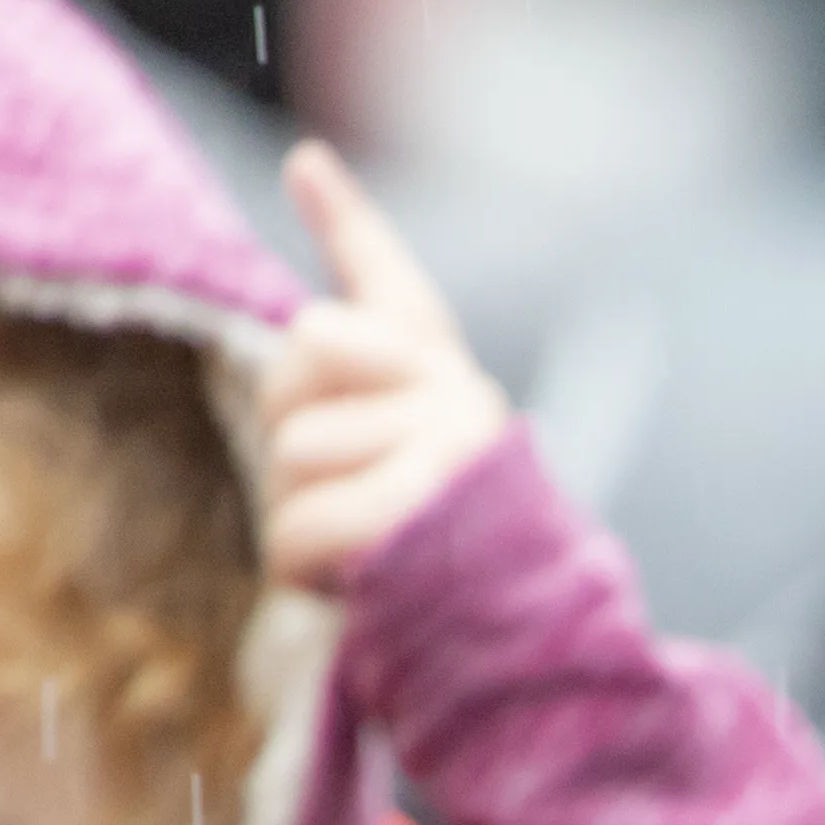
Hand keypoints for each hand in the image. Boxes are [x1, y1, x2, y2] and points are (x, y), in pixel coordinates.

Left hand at [261, 144, 517, 594]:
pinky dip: (305, 570)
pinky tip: (357, 586)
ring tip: (362, 558)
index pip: (390, 285)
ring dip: (300, 522)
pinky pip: (300, 523)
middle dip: (292, 436)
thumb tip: (308, 291)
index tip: (305, 163)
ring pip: (294, 450)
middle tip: (347, 502)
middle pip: (303, 352)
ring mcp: (448, 443)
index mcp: (451, 386)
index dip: (344, 219)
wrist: (533, 662)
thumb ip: (359, 408)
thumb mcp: (406, 480)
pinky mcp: (422, 502)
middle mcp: (462, 396)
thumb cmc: (450, 580)